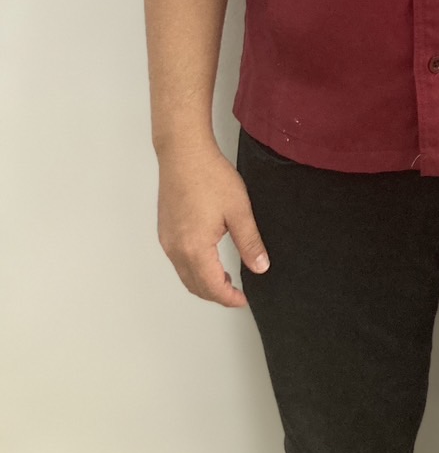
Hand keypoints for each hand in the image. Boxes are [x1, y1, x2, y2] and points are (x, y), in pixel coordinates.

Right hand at [156, 138, 269, 306]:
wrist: (184, 153)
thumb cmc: (210, 176)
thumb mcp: (238, 210)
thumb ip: (249, 242)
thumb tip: (260, 267)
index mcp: (195, 248)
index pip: (212, 287)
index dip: (229, 298)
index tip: (243, 300)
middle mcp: (176, 249)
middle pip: (195, 285)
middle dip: (216, 294)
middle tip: (236, 292)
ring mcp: (167, 240)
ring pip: (184, 275)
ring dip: (203, 283)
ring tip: (225, 278)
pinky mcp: (164, 230)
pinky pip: (177, 260)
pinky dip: (193, 269)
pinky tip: (207, 259)